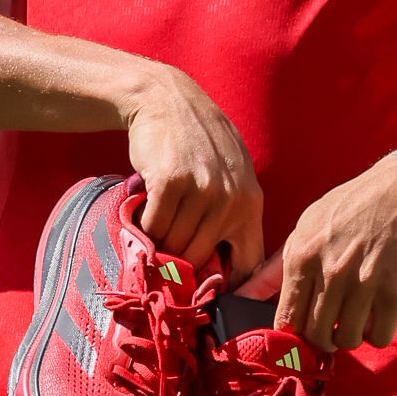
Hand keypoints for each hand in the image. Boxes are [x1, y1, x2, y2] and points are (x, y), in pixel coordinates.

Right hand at [124, 65, 263, 278]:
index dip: (230, 288)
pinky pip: (154, 226)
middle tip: (167, 241)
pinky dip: (145, 224)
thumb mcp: (232, 177)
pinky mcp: (171, 183)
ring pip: (174, 244)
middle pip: (199, 258)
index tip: (210, 295)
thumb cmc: (199, 143)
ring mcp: (202, 191)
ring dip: (160, 238)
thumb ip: (234, 216)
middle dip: (180, 256)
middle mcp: (231, 200)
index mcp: (251, 204)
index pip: (250, 264)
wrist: (168, 101)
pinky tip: (148, 206)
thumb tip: (228, 272)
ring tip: (160, 216)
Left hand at [238, 153, 396, 349]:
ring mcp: (362, 282)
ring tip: (355, 318)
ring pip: (346, 340)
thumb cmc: (350, 207)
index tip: (306, 327)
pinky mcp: (394, 290)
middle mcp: (329, 271)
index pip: (287, 320)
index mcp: (301, 256)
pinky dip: (376, 334)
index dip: (295, 332)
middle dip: (323, 339)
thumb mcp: (306, 226)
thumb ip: (276, 266)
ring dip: (350, 336)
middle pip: (315, 335)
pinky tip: (376, 316)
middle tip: (332, 326)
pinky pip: (378, 336)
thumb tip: (244, 295)